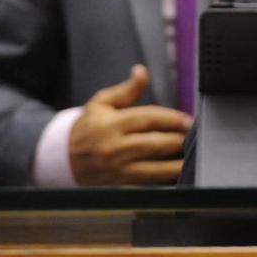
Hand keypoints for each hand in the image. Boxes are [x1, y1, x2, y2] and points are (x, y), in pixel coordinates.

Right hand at [69, 65, 192, 184]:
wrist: (63, 159)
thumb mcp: (102, 104)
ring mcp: (116, 169)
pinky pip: (147, 183)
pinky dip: (164, 179)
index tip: (188, 119)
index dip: (171, 119)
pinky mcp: (119, 185)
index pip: (147, 119)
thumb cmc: (88, 128)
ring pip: (153, 168)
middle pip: (153, 143)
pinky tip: (178, 173)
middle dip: (178, 139)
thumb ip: (126, 90)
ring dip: (176, 163)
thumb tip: (142, 72)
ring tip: (191, 156)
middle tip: (194, 136)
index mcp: (110, 124)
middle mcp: (113, 148)